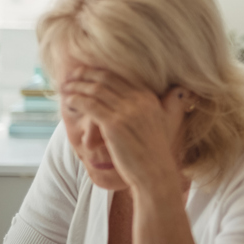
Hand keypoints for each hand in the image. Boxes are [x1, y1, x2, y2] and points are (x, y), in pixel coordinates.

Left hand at [60, 66, 188, 192]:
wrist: (155, 172)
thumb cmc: (154, 151)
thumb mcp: (165, 120)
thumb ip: (167, 103)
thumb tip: (178, 89)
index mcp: (148, 97)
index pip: (118, 76)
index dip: (97, 72)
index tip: (84, 73)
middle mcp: (139, 100)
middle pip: (105, 79)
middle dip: (84, 74)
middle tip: (71, 75)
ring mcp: (126, 111)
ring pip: (95, 90)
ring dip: (76, 87)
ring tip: (65, 87)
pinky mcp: (114, 124)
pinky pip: (89, 105)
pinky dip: (76, 100)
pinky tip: (68, 101)